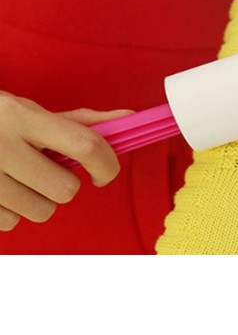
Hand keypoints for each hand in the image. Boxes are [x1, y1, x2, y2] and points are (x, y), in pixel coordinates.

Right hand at [0, 90, 134, 230]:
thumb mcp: (31, 111)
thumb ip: (81, 121)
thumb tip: (128, 119)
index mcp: (23, 117)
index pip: (85, 145)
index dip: (106, 164)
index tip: (102, 172)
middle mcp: (1, 145)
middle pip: (65, 189)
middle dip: (63, 183)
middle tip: (45, 169)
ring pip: (41, 211)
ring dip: (38, 198)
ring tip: (19, 177)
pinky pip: (12, 223)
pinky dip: (11, 210)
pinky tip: (0, 188)